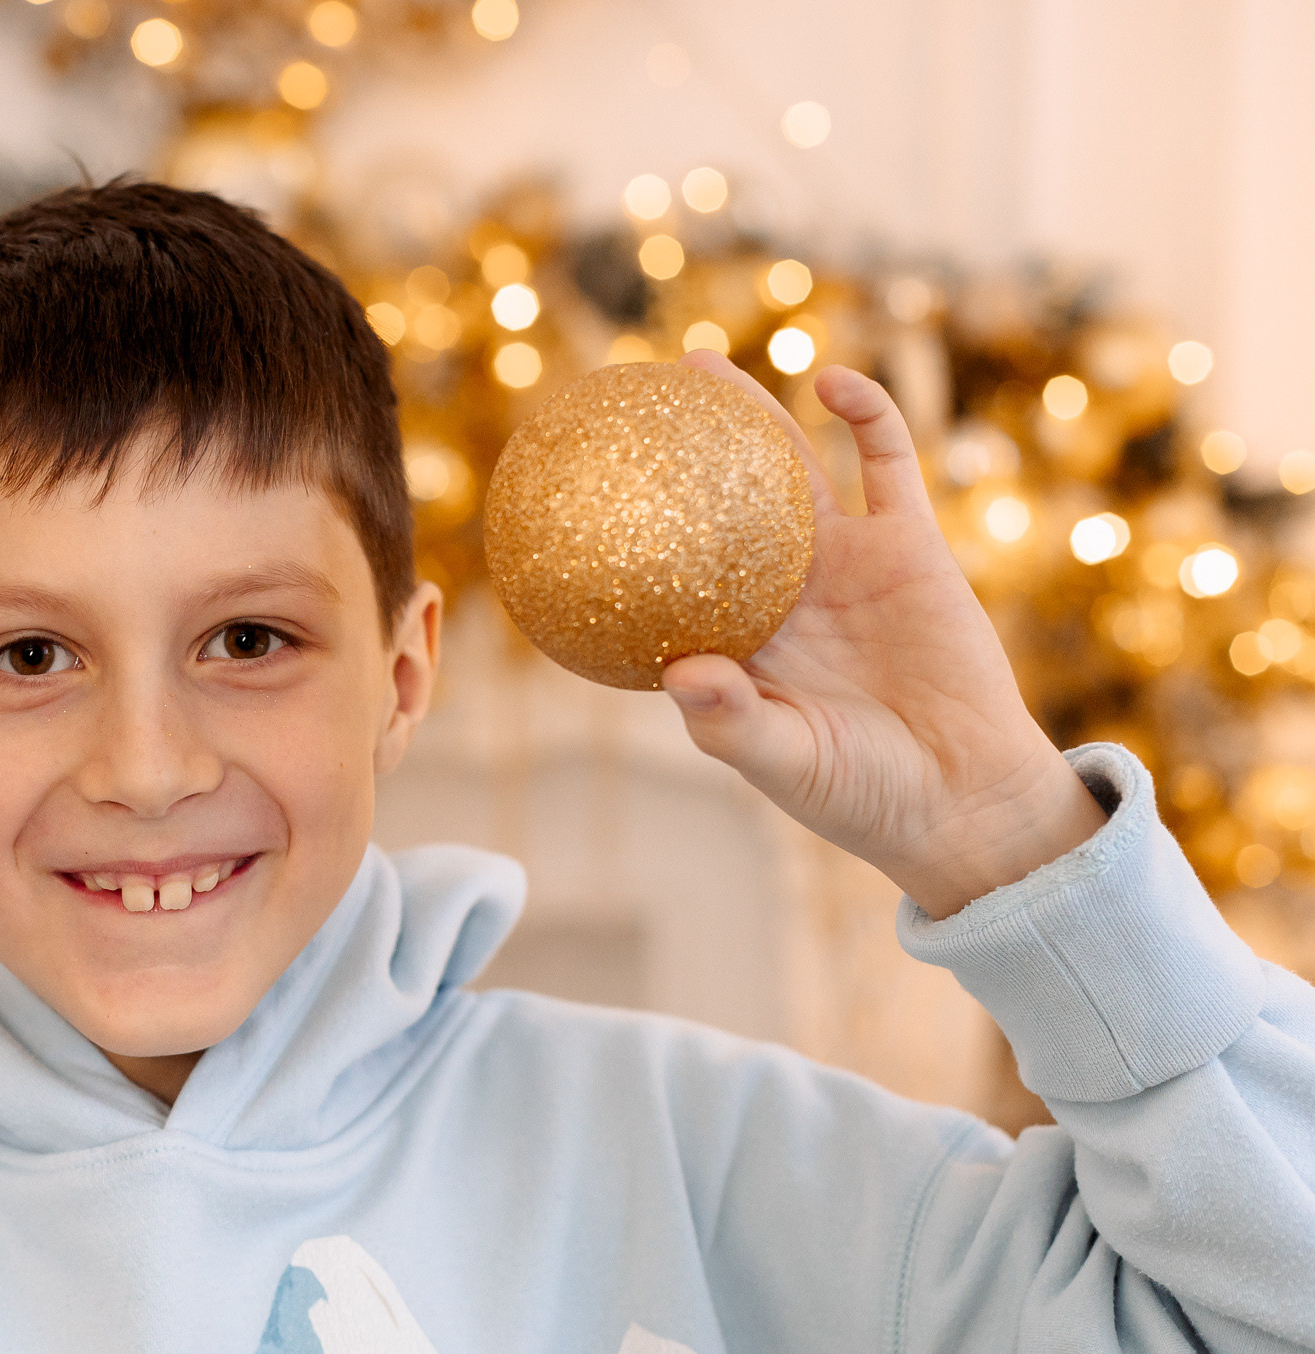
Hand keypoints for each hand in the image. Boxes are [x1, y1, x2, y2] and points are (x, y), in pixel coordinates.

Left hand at [659, 351, 1105, 919]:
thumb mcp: (786, 762)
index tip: (577, 496)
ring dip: (753, 416)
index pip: (667, 574)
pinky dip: (864, 416)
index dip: (627, 535)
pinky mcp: (910, 547)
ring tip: (705, 366)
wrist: (965, 798)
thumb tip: (680, 673)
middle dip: (674, 457)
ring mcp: (846, 564)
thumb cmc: (863, 794)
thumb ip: (731, 721)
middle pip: (714, 508)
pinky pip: (886, 465)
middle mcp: (783, 593)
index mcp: (738, 640)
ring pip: (790, 471)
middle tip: (627, 403)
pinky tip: (830, 380)